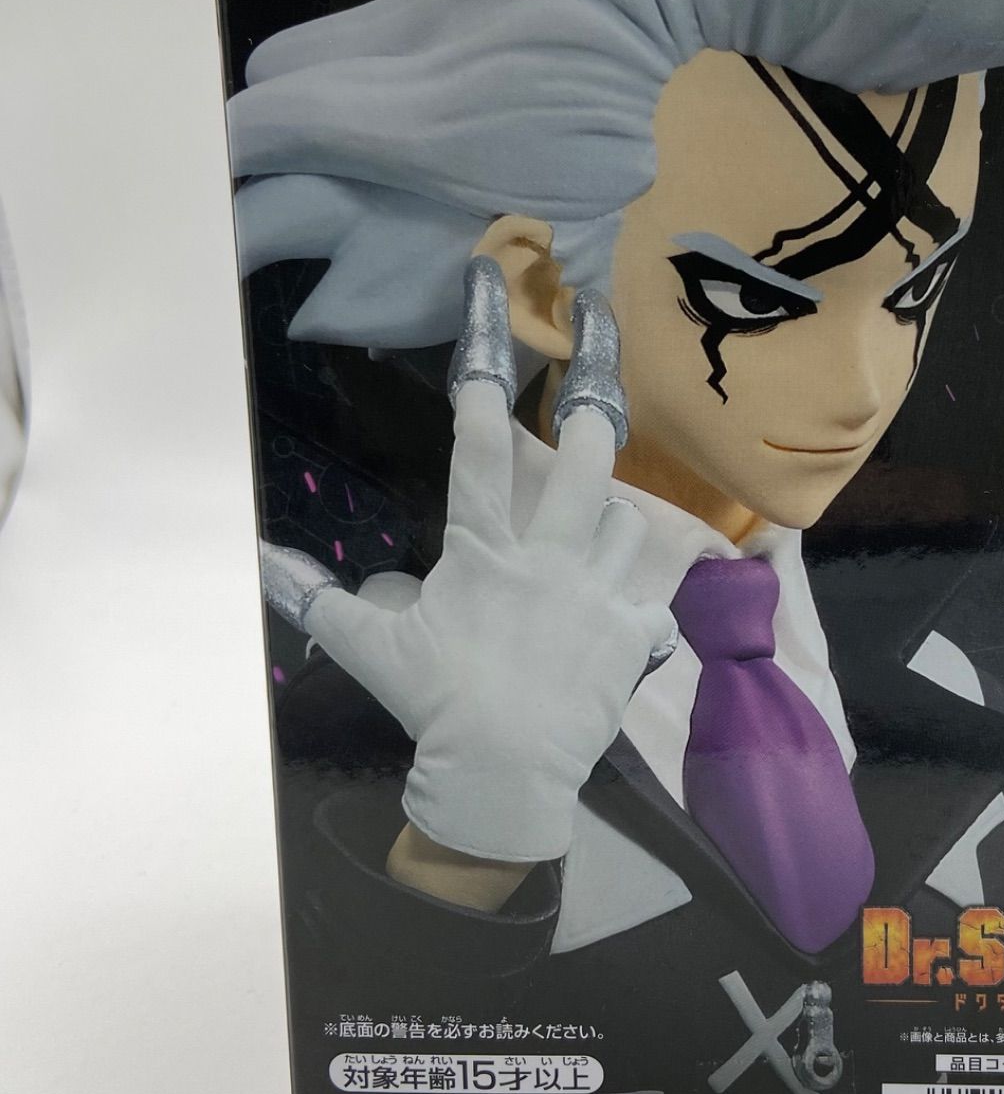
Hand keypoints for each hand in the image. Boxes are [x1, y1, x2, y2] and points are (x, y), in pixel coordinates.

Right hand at [260, 259, 676, 863]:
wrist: (503, 775)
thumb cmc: (435, 704)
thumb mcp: (370, 648)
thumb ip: (318, 598)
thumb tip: (260, 560)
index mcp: (485, 554)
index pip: (482, 450)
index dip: (484, 379)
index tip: (493, 318)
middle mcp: (551, 559)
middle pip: (587, 462)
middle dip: (596, 403)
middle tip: (605, 354)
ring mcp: (600, 594)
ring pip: (630, 524)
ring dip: (614, 520)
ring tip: (600, 532)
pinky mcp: (637, 635)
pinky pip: (653, 598)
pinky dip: (641, 602)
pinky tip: (626, 617)